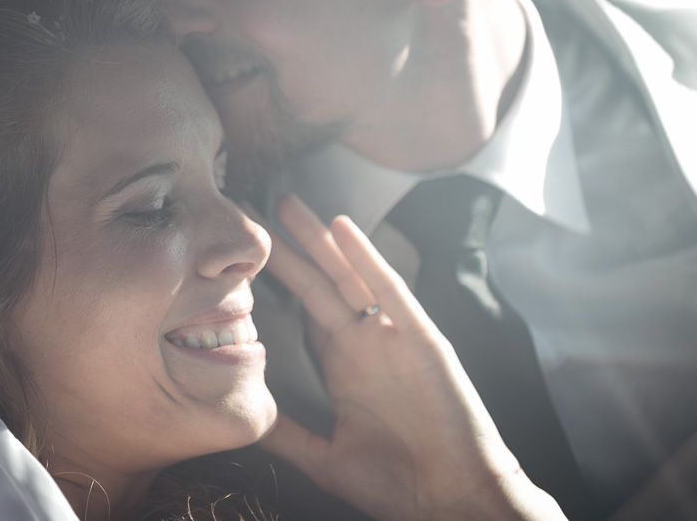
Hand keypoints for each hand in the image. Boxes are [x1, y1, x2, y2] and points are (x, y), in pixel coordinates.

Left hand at [257, 195, 563, 520]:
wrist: (454, 502)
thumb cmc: (397, 483)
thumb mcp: (325, 456)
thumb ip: (288, 434)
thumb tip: (246, 417)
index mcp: (344, 366)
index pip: (303, 312)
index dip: (275, 282)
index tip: (242, 258)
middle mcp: (365, 344)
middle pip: (318, 285)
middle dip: (288, 251)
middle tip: (253, 212)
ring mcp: (392, 337)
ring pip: (348, 276)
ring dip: (318, 241)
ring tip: (287, 206)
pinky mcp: (420, 339)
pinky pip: (390, 290)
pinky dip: (367, 258)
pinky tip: (343, 229)